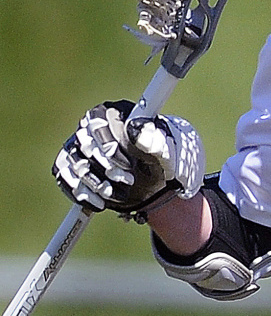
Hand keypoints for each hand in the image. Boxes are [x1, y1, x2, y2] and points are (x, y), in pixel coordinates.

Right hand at [52, 101, 204, 217]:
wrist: (151, 181)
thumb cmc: (158, 159)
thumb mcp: (162, 150)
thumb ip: (150, 138)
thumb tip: (135, 127)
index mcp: (112, 112)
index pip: (98, 124)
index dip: (112, 148)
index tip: (130, 166)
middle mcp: (89, 126)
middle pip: (84, 145)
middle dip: (106, 168)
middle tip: (129, 181)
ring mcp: (76, 145)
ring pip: (74, 163)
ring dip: (96, 183)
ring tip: (118, 194)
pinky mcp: (69, 165)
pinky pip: (64, 177)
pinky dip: (81, 193)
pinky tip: (100, 203)